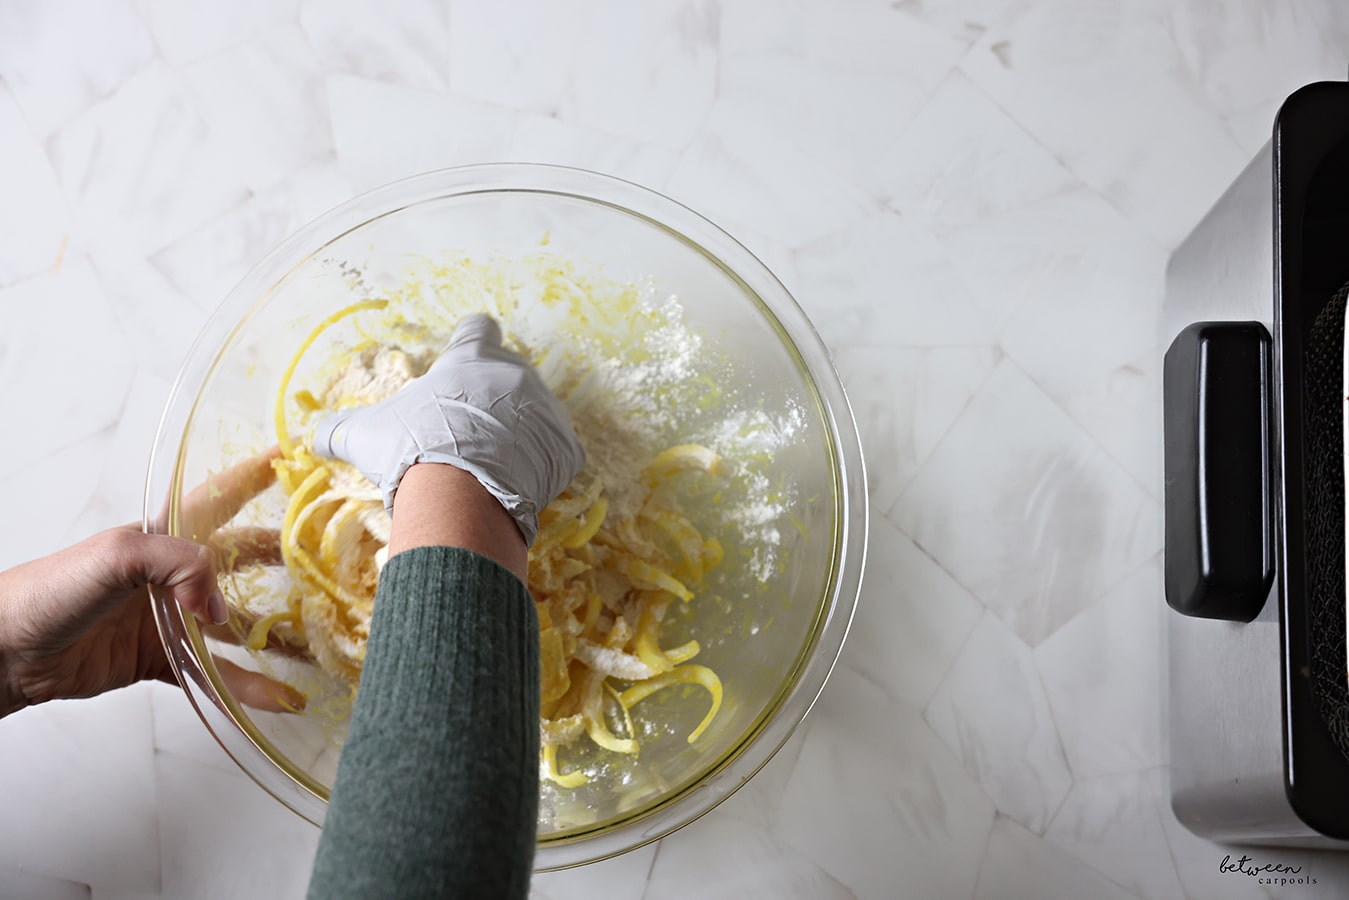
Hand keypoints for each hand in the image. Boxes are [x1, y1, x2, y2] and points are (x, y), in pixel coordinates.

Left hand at [0, 453, 296, 718]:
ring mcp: (169, 618)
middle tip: (324, 559)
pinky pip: (216, 674)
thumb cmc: (51, 590)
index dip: (256, 475)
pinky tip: (277, 696)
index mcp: (163, 537)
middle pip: (242, 561)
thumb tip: (219, 605)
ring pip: (238, 624)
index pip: (220, 497)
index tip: (293, 457)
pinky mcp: (161, 659)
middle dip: (284, 558)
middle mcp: (172, 575)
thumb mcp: (118, 554)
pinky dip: (248, 688)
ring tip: (318, 642)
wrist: (7, 649)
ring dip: (277, 634)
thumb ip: (179, 563)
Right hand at [313, 314, 585, 544]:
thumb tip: (311, 438)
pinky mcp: (566, 447)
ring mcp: (546, 409)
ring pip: (536, 414)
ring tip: (492, 464)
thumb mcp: (365, 436)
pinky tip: (517, 484)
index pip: (477, 329)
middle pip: (510, 374)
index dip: (470, 342)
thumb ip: (338, 430)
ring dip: (519, 432)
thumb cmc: (412, 449)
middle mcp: (516, 374)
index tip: (462, 361)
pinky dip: (541, 466)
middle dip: (492, 398)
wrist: (461, 494)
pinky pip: (557, 452)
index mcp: (471, 359)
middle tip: (468, 431)